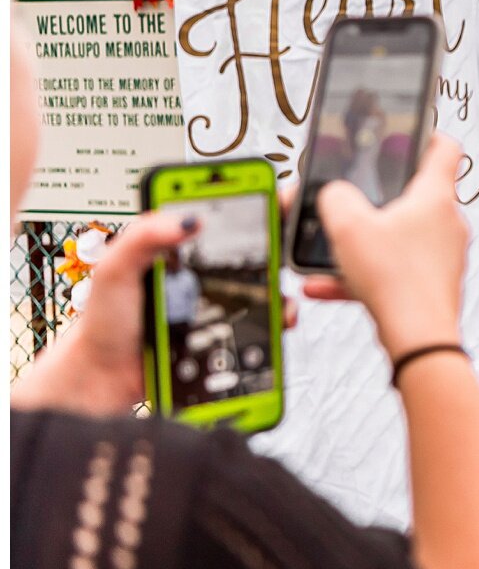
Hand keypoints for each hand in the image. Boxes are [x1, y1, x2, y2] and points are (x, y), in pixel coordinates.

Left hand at [14, 211, 303, 416]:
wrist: (109, 377)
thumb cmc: (104, 324)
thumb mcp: (115, 270)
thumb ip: (143, 238)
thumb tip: (187, 220)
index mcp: (169, 248)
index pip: (209, 212)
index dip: (239, 198)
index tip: (265, 192)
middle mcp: (195, 270)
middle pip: (244, 246)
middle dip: (271, 240)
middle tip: (284, 239)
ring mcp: (212, 298)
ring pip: (258, 282)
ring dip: (277, 283)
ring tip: (280, 287)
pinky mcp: (222, 327)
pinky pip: (256, 318)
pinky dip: (273, 316)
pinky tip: (274, 318)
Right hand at [301, 135, 467, 355]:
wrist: (419, 341)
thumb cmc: (396, 282)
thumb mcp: (347, 226)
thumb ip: (335, 198)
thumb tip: (335, 195)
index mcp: (436, 197)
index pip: (444, 149)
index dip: (427, 133)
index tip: (409, 131)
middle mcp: (448, 224)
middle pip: (415, 196)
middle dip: (379, 197)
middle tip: (353, 199)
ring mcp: (443, 256)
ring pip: (398, 238)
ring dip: (363, 242)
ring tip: (330, 250)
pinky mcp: (432, 285)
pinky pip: (393, 271)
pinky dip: (362, 275)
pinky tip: (325, 286)